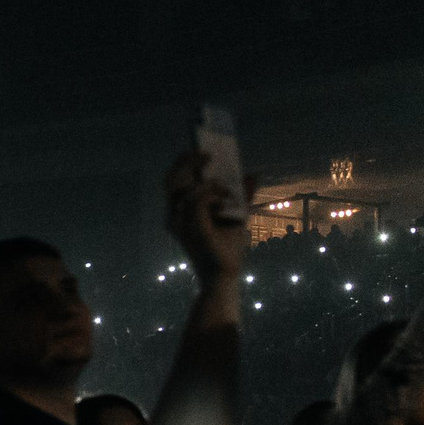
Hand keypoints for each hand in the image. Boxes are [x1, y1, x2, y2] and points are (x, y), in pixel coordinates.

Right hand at [164, 150, 250, 283]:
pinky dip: (212, 195)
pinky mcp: (192, 230)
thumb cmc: (227, 248)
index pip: (173, 181)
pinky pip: (198, 202)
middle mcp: (174, 217)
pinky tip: (225, 200)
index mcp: (180, 212)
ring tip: (225, 189)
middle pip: (171, 180)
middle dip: (188, 162)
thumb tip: (253, 174)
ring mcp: (180, 224)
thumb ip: (242, 195)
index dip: (182, 162)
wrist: (224, 275)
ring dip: (208, 183)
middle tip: (208, 155)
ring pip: (185, 190)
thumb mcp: (237, 215)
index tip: (199, 149)